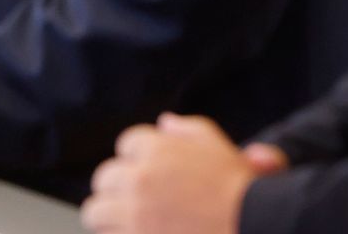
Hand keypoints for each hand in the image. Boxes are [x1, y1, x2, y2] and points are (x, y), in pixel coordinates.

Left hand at [80, 116, 265, 233]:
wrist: (254, 227)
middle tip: (136, 200)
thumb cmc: (240, 190)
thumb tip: (164, 123)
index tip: (152, 173)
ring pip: (94, 212)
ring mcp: (134, 216)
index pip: (126, 145)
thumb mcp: (219, 146)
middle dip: (118, 188)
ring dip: (108, 216)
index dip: (139, 159)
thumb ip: (188, 129)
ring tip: (127, 223)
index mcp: (155, 150)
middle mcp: (138, 180)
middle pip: (104, 178)